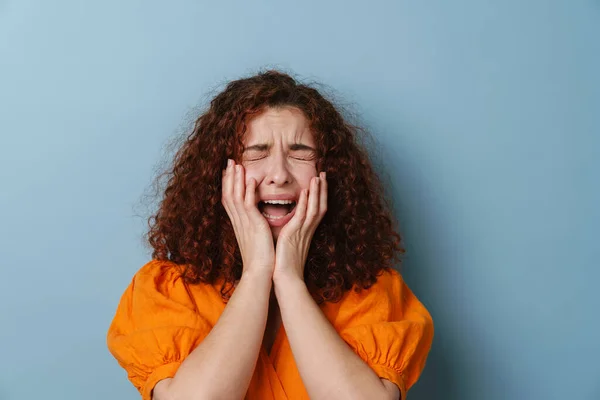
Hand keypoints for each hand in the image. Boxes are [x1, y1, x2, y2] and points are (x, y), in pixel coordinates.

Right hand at [221, 159, 274, 275]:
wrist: (260, 272)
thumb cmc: (260, 259)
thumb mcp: (254, 238)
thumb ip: (253, 226)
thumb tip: (256, 220)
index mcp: (239, 224)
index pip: (230, 200)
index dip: (228, 185)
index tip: (228, 171)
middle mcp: (239, 222)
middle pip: (229, 194)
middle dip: (229, 177)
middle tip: (229, 161)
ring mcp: (245, 223)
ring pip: (236, 196)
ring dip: (236, 179)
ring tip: (237, 164)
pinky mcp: (253, 226)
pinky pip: (249, 205)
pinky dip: (249, 191)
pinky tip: (251, 179)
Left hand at [273, 172, 327, 283]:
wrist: (286, 280)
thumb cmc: (285, 266)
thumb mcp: (289, 245)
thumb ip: (290, 234)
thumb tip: (285, 228)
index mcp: (306, 233)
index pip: (316, 210)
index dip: (319, 196)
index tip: (319, 182)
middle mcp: (308, 231)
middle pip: (320, 206)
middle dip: (323, 190)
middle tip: (323, 173)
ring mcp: (303, 232)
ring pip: (315, 208)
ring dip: (317, 192)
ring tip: (318, 177)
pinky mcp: (294, 234)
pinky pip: (303, 216)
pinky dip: (306, 203)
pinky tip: (306, 191)